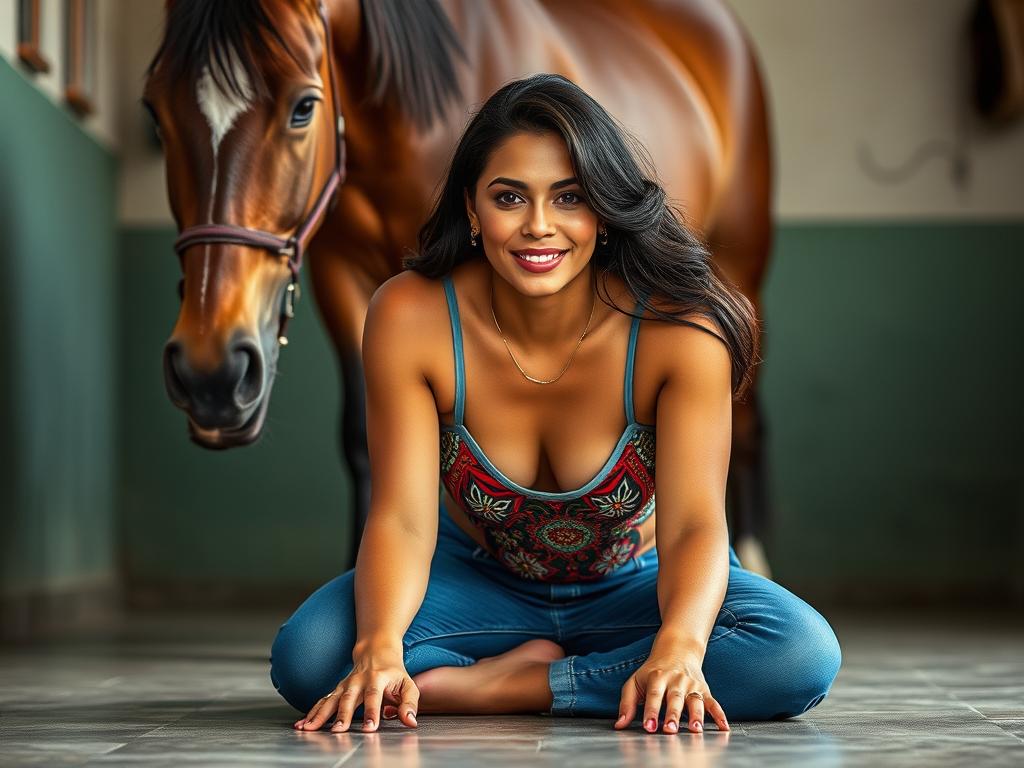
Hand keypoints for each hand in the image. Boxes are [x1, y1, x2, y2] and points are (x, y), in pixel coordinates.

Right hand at [294, 652, 418, 732]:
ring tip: (309, 728)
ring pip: (331, 699)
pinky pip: (323, 701)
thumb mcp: (408, 685)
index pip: (374, 696)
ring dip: (319, 714)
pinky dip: (312, 712)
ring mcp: (345, 684)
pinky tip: (302, 724)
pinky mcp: (336, 689)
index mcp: (378, 678)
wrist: (377, 650)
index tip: (369, 728)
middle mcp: (359, 680)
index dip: (372, 712)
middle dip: (343, 715)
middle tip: (338, 731)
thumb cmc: (394, 673)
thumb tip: (410, 722)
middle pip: (349, 698)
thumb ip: (409, 704)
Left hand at [614, 652, 728, 733]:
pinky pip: (713, 702)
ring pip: (695, 701)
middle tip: (670, 730)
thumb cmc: (652, 670)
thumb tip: (619, 725)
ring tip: (696, 730)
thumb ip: (626, 703)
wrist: (678, 648)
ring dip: (696, 716)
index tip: (649, 727)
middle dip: (672, 716)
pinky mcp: (703, 689)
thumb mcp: (635, 681)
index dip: (650, 712)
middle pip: (674, 699)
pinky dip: (720, 715)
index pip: (653, 696)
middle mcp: (675, 681)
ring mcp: (691, 685)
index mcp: (657, 677)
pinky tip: (724, 727)